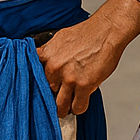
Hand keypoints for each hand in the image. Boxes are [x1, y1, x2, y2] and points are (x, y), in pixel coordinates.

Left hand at [37, 0, 139, 116]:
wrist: (106, 31)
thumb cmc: (86, 33)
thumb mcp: (59, 38)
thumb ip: (49, 53)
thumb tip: (42, 62)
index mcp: (46, 56)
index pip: (33, 79)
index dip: (39, 88)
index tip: (42, 93)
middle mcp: (54, 67)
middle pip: (46, 94)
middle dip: (53, 97)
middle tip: (59, 98)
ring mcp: (68, 77)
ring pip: (60, 105)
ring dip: (64, 109)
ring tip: (67, 107)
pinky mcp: (84, 85)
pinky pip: (77, 107)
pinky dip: (78, 108)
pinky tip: (80, 104)